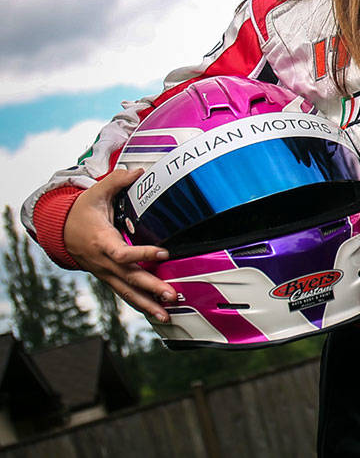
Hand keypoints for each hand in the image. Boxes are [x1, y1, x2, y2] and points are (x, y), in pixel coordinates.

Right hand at [64, 168, 174, 321]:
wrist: (61, 231)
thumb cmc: (82, 212)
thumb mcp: (96, 192)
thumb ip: (117, 181)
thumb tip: (139, 171)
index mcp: (101, 241)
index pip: (122, 253)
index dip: (142, 254)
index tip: (163, 253)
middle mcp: (103, 262)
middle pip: (129, 278)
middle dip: (151, 288)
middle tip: (172, 295)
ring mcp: (106, 273)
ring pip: (127, 292)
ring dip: (147, 305)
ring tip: (166, 315)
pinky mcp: (109, 278)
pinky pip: (125, 293)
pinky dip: (140, 304)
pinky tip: (156, 313)